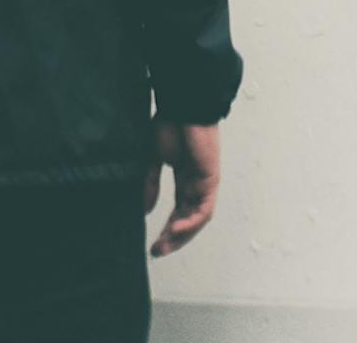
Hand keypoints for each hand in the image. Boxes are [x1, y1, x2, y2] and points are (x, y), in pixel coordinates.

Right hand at [143, 117, 220, 256]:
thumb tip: (146, 210)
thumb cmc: (169, 122)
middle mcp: (196, 183)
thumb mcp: (153, 157)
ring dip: (181, 235)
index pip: (178, 211)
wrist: (182, 104)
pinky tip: (175, 229)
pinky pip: (203, 210)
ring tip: (164, 245)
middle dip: (173, 238)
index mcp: (184, 177)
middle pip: (187, 220)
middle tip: (157, 251)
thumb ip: (151, 183)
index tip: (153, 244)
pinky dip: (190, 222)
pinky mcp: (210, 179)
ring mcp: (205, 182)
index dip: (166, 228)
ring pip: (196, 219)